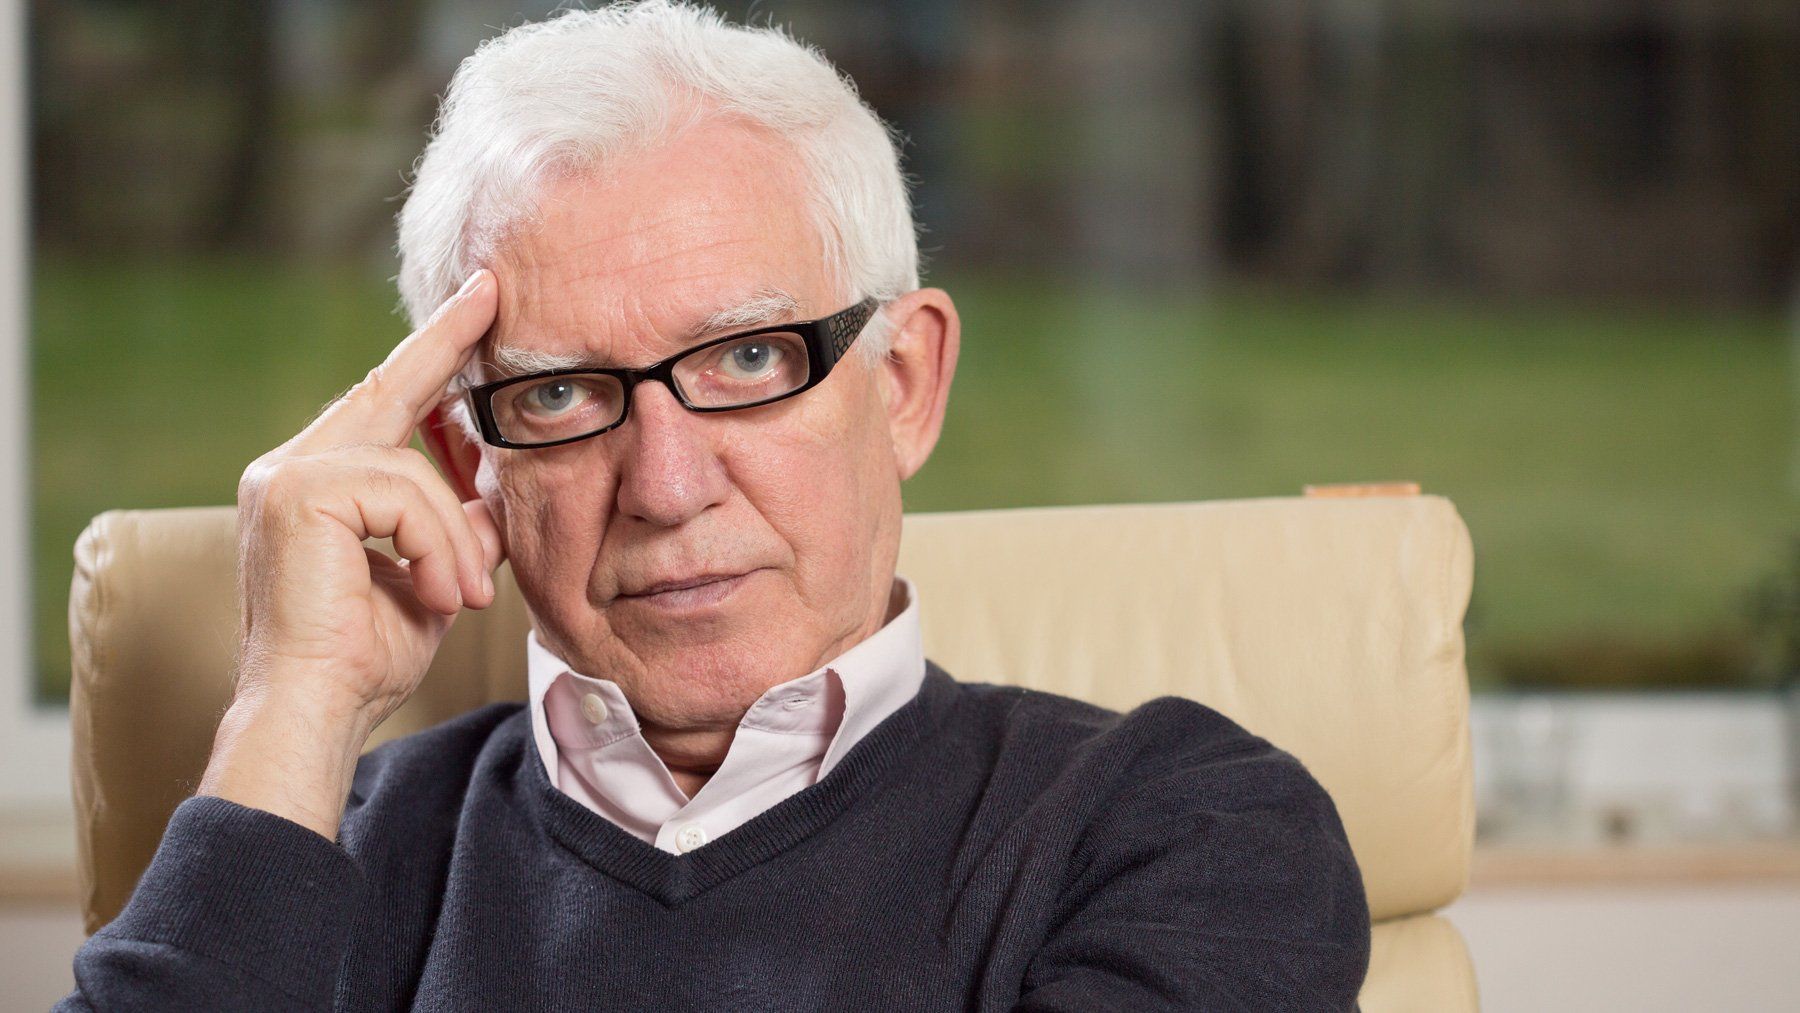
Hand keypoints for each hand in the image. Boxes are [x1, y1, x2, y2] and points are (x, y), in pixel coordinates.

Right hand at [199, 270, 503, 837]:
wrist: (315, 711)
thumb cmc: (364, 658)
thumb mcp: (434, 577)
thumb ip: (459, 525)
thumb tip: (502, 483)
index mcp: (317, 485)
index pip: (385, 403)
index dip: (431, 353)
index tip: (475, 304)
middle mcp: (290, 467)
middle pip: (388, 389)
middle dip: (444, 341)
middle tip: (490, 290)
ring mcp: (287, 477)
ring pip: (414, 469)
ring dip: (454, 538)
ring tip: (460, 596)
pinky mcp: (298, 495)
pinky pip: (406, 497)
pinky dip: (437, 548)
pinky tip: (438, 595)